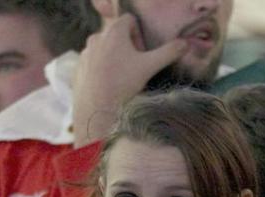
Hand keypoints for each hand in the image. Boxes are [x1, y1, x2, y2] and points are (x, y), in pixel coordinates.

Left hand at [72, 14, 188, 146]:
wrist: (97, 109)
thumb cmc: (123, 84)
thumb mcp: (150, 67)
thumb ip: (168, 52)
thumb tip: (185, 44)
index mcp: (114, 31)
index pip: (129, 20)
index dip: (139, 34)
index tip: (142, 53)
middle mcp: (96, 37)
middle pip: (116, 34)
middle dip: (127, 47)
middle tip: (135, 67)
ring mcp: (85, 52)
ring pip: (104, 48)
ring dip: (114, 58)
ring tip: (121, 78)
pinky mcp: (78, 67)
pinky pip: (93, 62)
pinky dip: (101, 69)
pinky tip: (108, 85)